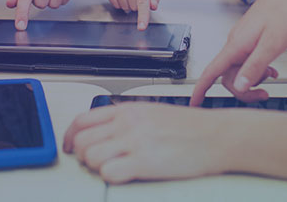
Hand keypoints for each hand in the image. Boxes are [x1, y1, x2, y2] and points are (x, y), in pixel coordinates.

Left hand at [63, 103, 229, 183]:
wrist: (216, 135)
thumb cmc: (189, 127)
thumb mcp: (150, 112)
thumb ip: (125, 118)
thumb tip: (103, 129)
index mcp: (126, 110)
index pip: (82, 120)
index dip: (69, 136)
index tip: (69, 146)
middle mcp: (126, 123)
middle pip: (81, 140)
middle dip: (82, 155)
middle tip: (94, 161)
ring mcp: (134, 141)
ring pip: (89, 156)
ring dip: (95, 166)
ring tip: (111, 167)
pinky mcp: (144, 162)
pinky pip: (108, 172)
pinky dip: (110, 176)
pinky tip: (123, 174)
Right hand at [190, 0, 286, 104]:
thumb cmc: (283, 14)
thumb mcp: (272, 45)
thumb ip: (255, 66)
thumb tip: (241, 86)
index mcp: (236, 45)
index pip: (212, 71)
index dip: (201, 89)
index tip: (194, 103)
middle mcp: (234, 44)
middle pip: (228, 76)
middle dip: (245, 89)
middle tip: (265, 93)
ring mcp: (241, 42)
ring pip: (239, 70)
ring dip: (254, 78)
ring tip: (272, 74)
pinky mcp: (248, 41)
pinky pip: (246, 61)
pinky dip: (258, 69)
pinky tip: (271, 69)